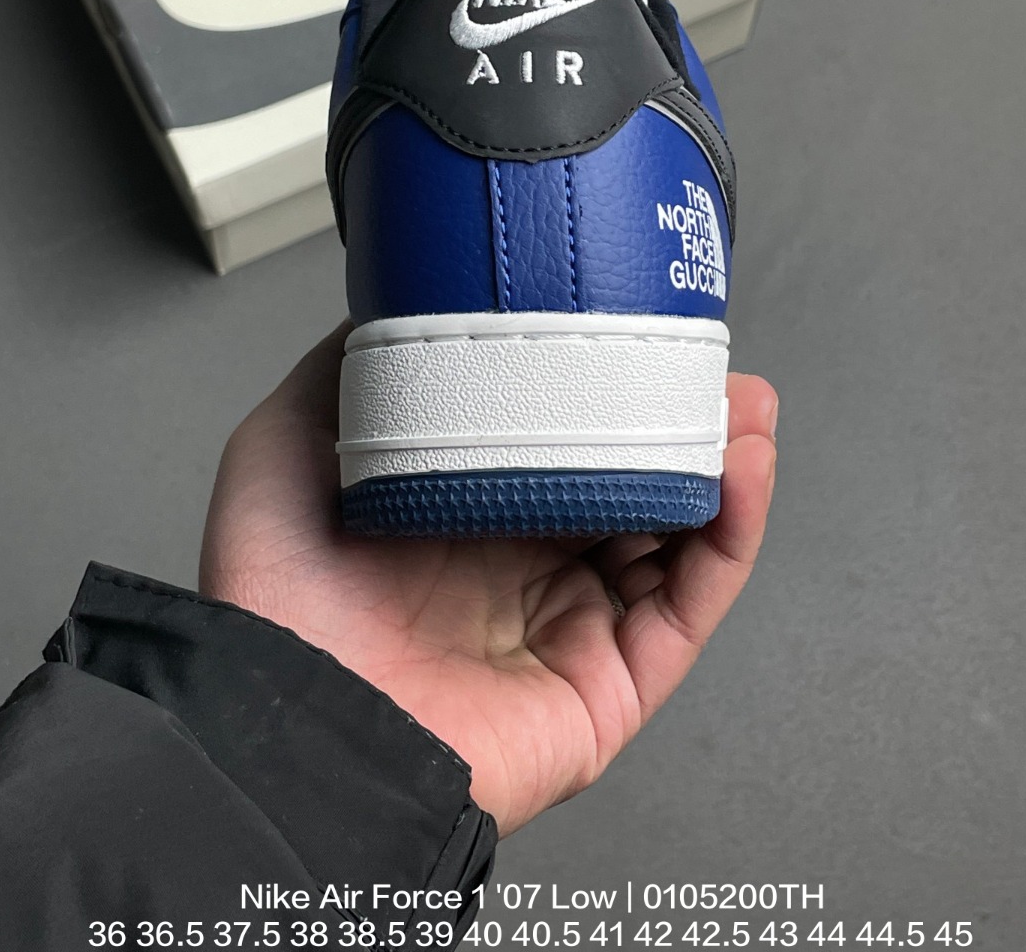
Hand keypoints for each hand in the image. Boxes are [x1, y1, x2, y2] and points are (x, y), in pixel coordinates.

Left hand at [201, 325, 776, 836]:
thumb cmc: (278, 593)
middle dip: (680, 423)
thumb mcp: (288, 442)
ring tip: (747, 405)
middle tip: (712, 366)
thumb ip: (346, 373)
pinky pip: (690, 604)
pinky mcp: (611, 685)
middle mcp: (522, 571)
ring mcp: (572, 628)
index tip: (641, 334)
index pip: (558, 446)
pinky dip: (732, 535)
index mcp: (463, 520)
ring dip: (724, 467)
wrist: (285, 720)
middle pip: (631, 488)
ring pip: (676, 540)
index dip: (604, 392)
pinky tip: (743, 470)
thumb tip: (398, 304)